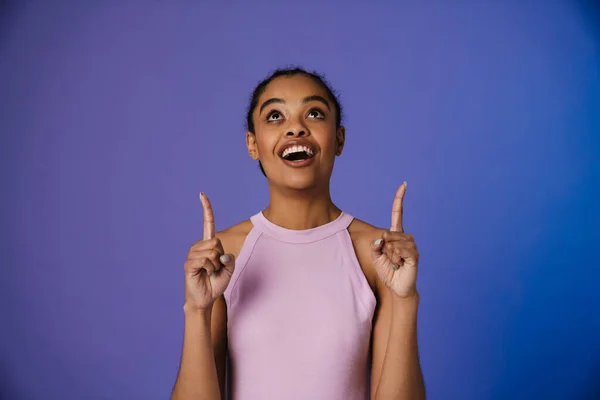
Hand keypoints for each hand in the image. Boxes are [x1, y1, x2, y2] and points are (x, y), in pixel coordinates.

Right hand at [183, 193, 234, 310]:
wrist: (206, 299)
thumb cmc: (216, 283)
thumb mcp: (229, 270)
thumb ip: (230, 259)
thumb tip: (220, 254)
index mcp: (208, 244)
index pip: (208, 224)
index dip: (206, 209)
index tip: (201, 194)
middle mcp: (198, 246)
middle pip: (216, 242)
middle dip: (221, 257)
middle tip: (215, 268)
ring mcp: (192, 254)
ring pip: (212, 252)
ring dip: (215, 265)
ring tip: (209, 272)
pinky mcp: (189, 264)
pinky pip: (205, 261)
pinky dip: (209, 269)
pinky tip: (204, 274)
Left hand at [371, 182, 419, 298]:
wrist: (397, 287)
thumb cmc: (387, 271)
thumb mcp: (376, 256)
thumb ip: (375, 245)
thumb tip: (382, 237)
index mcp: (396, 235)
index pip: (397, 214)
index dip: (400, 199)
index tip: (404, 185)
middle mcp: (406, 237)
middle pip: (389, 235)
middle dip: (384, 249)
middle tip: (389, 260)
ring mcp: (411, 246)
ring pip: (393, 243)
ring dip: (389, 255)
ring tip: (394, 263)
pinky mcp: (414, 255)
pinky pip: (401, 250)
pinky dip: (395, 257)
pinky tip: (398, 264)